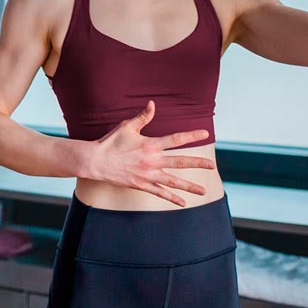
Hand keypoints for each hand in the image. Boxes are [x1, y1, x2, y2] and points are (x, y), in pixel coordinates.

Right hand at [84, 100, 216, 207]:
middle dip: (197, 163)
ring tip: (203, 191)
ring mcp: (148, 174)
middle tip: (212, 166)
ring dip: (189, 186)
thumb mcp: (127, 126)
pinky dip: (172, 198)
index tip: (205, 134)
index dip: (191, 136)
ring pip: (173, 181)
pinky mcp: (141, 184)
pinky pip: (160, 192)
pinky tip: (183, 203)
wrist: (96, 161)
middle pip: (180, 161)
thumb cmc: (111, 142)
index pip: (176, 139)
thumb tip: (153, 104)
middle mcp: (152, 160)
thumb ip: (143, 117)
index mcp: (151, 144)